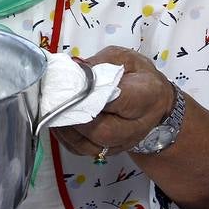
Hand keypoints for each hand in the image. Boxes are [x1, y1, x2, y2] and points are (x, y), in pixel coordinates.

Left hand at [53, 47, 174, 158]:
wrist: (155, 104)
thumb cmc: (139, 77)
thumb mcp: (125, 59)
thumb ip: (101, 62)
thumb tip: (76, 68)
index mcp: (146, 95)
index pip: (119, 100)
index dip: (92, 94)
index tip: (74, 84)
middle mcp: (137, 125)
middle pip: (104, 130)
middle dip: (76, 115)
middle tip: (58, 100)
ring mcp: (122, 142)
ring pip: (91, 145)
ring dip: (67, 128)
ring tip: (53, 109)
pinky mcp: (108, 150)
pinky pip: (82, 150)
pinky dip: (66, 138)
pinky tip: (58, 122)